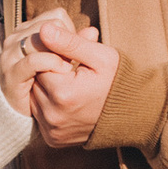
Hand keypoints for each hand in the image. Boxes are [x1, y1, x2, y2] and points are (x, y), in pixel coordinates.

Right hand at [0, 8, 80, 117]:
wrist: (31, 118)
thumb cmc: (53, 86)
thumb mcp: (68, 60)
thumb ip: (77, 45)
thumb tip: (92, 31)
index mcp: (30, 30)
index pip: (57, 17)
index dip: (70, 33)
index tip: (73, 52)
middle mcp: (16, 38)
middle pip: (48, 26)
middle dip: (63, 42)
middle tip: (71, 61)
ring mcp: (10, 55)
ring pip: (39, 40)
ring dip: (58, 52)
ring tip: (68, 67)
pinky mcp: (11, 73)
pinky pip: (33, 61)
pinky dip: (50, 62)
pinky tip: (63, 70)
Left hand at [28, 24, 119, 148]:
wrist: (134, 114)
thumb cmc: (118, 80)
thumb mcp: (99, 56)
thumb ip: (69, 42)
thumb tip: (43, 29)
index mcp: (63, 93)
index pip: (40, 64)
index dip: (54, 58)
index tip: (72, 60)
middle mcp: (54, 116)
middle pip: (34, 83)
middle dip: (48, 73)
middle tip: (71, 72)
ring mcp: (53, 130)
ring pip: (33, 99)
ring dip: (46, 90)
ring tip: (70, 86)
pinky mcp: (53, 139)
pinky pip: (39, 116)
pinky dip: (48, 107)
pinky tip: (67, 102)